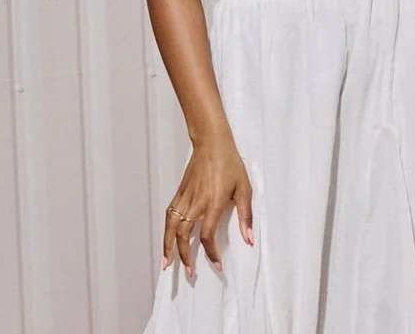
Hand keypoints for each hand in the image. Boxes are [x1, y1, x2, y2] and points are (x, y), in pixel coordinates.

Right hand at [162, 134, 253, 275]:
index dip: (211, 253)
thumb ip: (246, 215)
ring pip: (171, 226)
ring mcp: (185, 196)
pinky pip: (170, 214)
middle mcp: (196, 202)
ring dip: (168, 246)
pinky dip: (167, 229)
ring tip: (167, 264)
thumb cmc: (230, 164)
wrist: (212, 142)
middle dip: (185, 257)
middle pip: (183, 235)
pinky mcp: (180, 192)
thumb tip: (248, 239)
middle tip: (190, 272)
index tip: (217, 265)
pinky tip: (167, 239)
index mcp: (212, 202)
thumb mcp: (244, 188)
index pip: (206, 235)